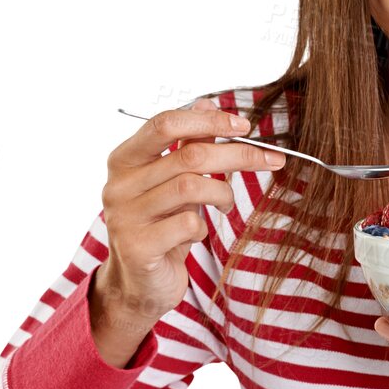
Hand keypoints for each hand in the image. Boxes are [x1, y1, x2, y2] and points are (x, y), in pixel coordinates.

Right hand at [90, 99, 281, 357]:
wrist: (138, 285)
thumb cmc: (159, 227)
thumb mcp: (172, 182)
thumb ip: (186, 144)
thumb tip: (207, 103)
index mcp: (124, 160)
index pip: (165, 124)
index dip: (208, 120)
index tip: (245, 126)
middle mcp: (119, 185)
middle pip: (188, 155)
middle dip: (237, 154)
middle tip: (270, 159)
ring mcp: (125, 216)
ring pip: (191, 187)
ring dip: (223, 193)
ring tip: (227, 203)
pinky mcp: (138, 247)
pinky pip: (189, 225)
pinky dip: (204, 227)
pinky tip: (198, 233)